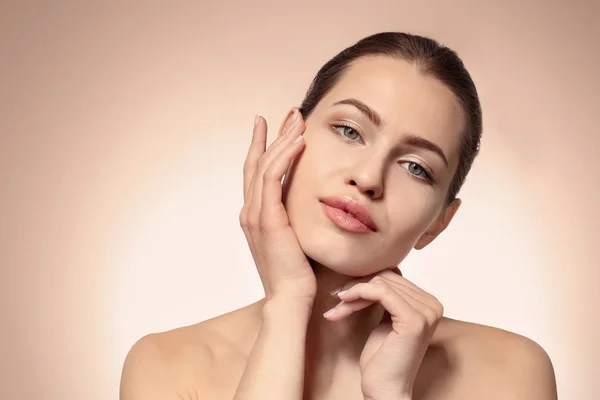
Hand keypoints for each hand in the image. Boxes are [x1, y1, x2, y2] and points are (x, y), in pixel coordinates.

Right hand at [239, 109, 316, 303]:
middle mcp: (250, 212)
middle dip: (272, 136)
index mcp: (255, 216)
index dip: (265, 147)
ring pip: (264, 165)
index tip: (275, 127)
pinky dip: (284, 157)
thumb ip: (296, 219)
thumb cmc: (298, 274)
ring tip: (297, 120)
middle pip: (257, 163)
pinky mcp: (268, 218)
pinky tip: (298, 142)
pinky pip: (273, 178)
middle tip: (288, 114)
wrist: (291, 298)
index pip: (257, 173)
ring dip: (281, 140)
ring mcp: (256, 214)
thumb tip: (311, 205)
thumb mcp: (295, 239)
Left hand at [324, 268, 442, 398]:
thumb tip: (377, 268)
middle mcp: (433, 305)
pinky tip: (343, 303)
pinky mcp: (414, 320)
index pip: (393, 276)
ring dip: (353, 293)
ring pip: (381, 283)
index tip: (342, 293)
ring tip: (337, 307)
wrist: (386, 389)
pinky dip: (358, 293)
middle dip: (357, 287)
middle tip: (336, 299)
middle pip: (387, 277)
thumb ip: (388, 296)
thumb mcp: (385, 320)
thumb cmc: (382, 359)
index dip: (365, 282)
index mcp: (429, 303)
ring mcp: (426, 312)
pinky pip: (381, 292)